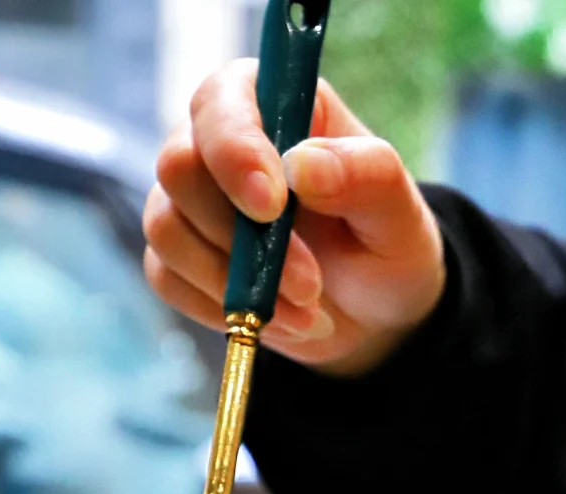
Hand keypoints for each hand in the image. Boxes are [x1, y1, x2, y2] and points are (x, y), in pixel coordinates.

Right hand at [143, 60, 445, 376]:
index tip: (273, 207)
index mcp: (269, 101)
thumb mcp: (398, 212)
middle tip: (308, 284)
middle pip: (178, 167)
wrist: (368, 312)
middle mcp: (215, 142)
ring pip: (168, 230)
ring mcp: (188, 202)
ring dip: (235, 282)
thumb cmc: (382, 243)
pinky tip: (271, 320)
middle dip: (241, 238)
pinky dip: (221, 309)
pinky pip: (168, 279)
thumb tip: (302, 164)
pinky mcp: (177, 258)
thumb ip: (366, 176)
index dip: (236, 152)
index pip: (220, 103)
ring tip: (304, 309)